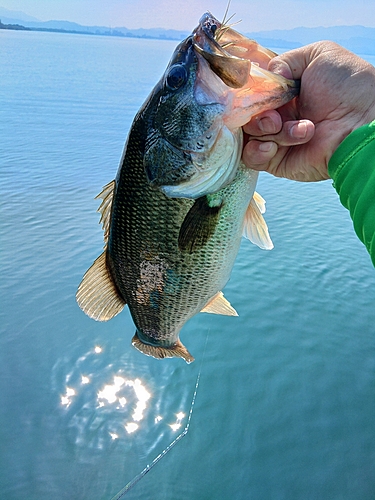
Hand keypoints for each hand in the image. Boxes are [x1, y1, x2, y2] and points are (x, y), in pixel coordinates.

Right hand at [242, 41, 374, 180]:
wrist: (361, 123)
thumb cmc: (347, 87)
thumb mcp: (318, 55)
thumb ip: (284, 61)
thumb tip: (264, 80)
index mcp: (285, 93)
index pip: (253, 92)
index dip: (250, 92)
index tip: (255, 92)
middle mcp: (279, 115)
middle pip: (246, 114)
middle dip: (257, 113)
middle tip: (276, 116)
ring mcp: (277, 139)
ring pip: (248, 134)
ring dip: (265, 129)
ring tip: (298, 129)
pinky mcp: (277, 162)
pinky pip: (251, 158)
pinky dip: (258, 150)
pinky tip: (273, 146)